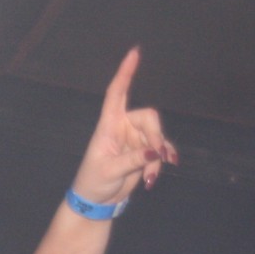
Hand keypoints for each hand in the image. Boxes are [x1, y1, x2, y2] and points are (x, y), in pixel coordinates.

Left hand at [69, 48, 177, 205]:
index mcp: (108, 125)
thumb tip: (155, 152)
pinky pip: (160, 152)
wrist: (97, 200)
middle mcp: (123, 127)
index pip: (116, 93)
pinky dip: (160, 164)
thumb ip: (132, 160)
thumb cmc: (94, 182)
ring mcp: (135, 139)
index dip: (125, 72)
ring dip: (157, 158)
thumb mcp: (110, 171)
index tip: (134, 52)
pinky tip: (152, 179)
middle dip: (156, 137)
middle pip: (150, 118)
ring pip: (157, 138)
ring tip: (148, 177)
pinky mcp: (144, 152)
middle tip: (156, 157)